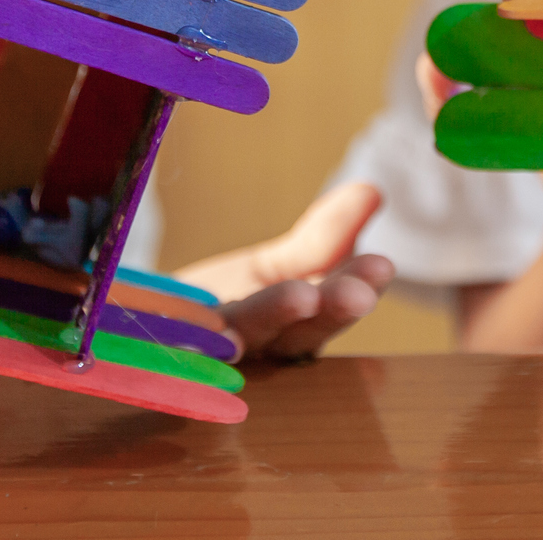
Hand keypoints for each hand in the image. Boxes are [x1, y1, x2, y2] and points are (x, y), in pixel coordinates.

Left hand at [175, 182, 394, 361]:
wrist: (159, 325)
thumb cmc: (229, 301)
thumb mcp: (281, 266)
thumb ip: (326, 238)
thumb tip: (373, 191)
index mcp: (295, 328)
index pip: (332, 307)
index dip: (358, 286)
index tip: (383, 266)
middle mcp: (257, 347)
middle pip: (297, 334)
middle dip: (330, 312)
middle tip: (357, 294)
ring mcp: (210, 350)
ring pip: (244, 335)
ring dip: (274, 317)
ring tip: (301, 296)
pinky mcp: (168, 343)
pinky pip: (177, 340)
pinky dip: (191, 338)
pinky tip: (206, 326)